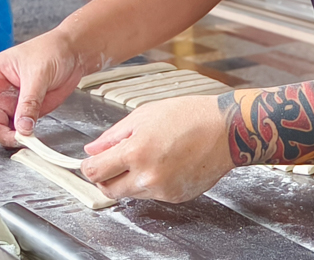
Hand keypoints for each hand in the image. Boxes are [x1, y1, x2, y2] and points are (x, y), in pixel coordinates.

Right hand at [0, 31, 83, 146]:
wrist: (74, 54)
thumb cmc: (51, 50)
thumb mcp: (37, 73)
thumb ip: (29, 102)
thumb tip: (22, 127)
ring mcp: (8, 103)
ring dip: (1, 136)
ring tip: (18, 136)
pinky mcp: (23, 113)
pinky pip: (13, 130)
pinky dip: (17, 137)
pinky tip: (26, 136)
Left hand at [81, 95, 234, 202]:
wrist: (226, 130)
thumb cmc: (190, 116)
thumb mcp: (144, 115)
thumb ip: (113, 135)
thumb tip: (93, 149)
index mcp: (137, 152)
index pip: (95, 171)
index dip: (87, 166)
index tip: (89, 162)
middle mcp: (148, 175)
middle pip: (108, 190)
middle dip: (105, 177)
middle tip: (111, 162)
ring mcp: (162, 190)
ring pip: (129, 193)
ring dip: (128, 179)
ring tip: (146, 156)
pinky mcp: (175, 198)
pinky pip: (151, 194)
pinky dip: (150, 182)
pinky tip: (163, 163)